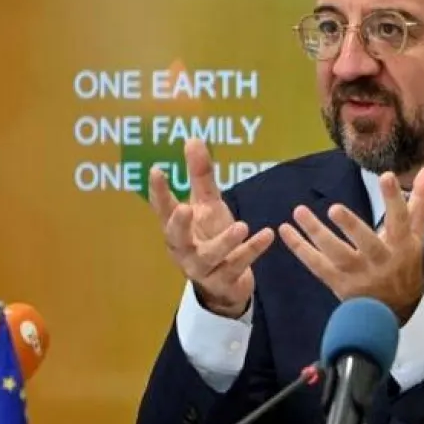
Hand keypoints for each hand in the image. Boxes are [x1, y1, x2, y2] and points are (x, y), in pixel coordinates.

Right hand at [149, 138, 274, 317]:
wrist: (226, 284)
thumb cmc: (211, 237)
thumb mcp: (207, 205)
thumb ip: (200, 175)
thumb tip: (193, 139)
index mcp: (177, 230)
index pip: (163, 209)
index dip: (158, 191)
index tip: (156, 170)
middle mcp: (184, 250)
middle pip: (176, 238)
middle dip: (179, 224)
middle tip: (186, 208)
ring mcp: (203, 268)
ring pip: (209, 256)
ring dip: (225, 242)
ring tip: (242, 226)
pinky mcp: (224, 281)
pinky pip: (237, 265)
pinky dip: (252, 250)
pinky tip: (267, 234)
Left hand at [278, 163, 423, 321]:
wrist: (396, 311)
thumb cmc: (406, 263)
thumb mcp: (416, 232)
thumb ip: (421, 198)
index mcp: (402, 245)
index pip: (400, 219)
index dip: (394, 199)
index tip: (387, 176)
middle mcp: (381, 261)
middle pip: (366, 243)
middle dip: (351, 226)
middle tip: (334, 208)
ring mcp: (359, 275)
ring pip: (336, 254)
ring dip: (316, 234)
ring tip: (299, 211)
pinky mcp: (339, 284)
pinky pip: (317, 265)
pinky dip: (300, 248)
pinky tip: (285, 230)